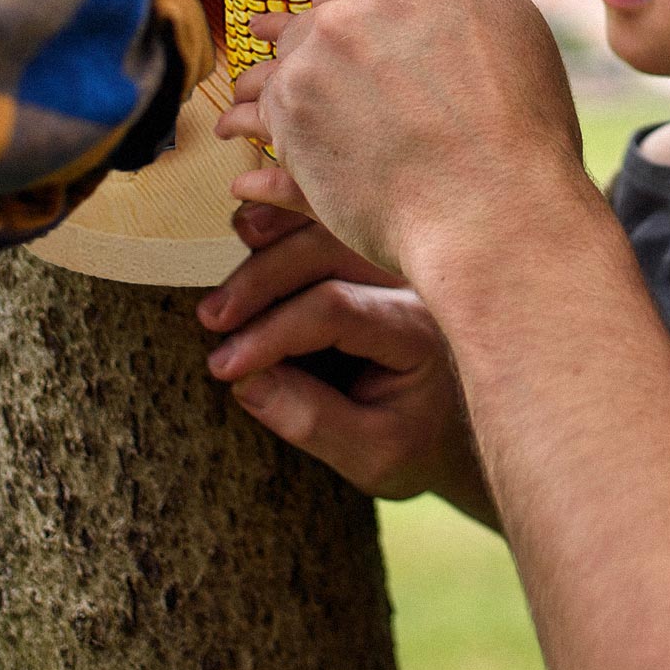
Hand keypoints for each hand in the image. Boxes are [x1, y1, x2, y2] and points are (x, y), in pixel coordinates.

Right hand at [199, 199, 493, 519]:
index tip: (225, 366)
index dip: (272, 333)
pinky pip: (330, 219)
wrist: (457, 426)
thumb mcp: (373, 457)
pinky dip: (287, 211)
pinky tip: (248, 216)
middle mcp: (412, 280)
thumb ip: (311, 421)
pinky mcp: (376, 251)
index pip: (335, 310)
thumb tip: (245, 382)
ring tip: (227, 265)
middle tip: (211, 319)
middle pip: (327, 252)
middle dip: (260, 281)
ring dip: (269, 236)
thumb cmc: (415, 442)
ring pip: (326, 223)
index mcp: (416, 331)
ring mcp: (395, 258)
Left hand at [213, 0, 591, 276]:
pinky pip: (270, 99)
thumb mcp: (512, 38)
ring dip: (312, 78)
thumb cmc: (522, 142)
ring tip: (351, 130)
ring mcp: (329, 41)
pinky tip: (321, 154)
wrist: (494, 220)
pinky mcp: (291, 99)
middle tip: (380, 93)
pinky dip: (285, 122)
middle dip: (346, 32)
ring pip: (296, 45)